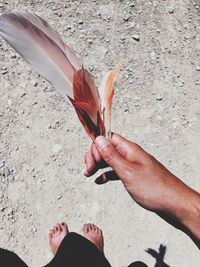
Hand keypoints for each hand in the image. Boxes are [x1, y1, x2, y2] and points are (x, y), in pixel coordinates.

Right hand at [84, 134, 199, 246]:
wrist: (174, 203)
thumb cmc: (154, 188)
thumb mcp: (128, 171)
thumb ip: (112, 156)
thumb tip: (99, 139)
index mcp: (130, 149)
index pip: (108, 138)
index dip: (96, 147)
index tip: (91, 162)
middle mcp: (130, 154)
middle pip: (107, 148)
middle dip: (95, 156)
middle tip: (88, 169)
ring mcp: (132, 165)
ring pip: (110, 159)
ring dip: (98, 165)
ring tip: (89, 174)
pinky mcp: (134, 175)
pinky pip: (116, 171)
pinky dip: (106, 174)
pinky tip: (100, 180)